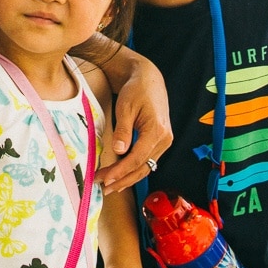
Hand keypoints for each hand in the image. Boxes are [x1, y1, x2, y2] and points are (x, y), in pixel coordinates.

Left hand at [96, 57, 172, 191]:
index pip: (137, 158)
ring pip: (146, 167)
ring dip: (128, 178)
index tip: (105, 178)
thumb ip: (123, 130)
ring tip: (110, 187)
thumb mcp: (126, 107)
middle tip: (103, 187)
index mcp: (157, 131)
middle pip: (143, 167)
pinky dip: (134, 170)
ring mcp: (164, 142)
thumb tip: (119, 151)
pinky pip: (147, 161)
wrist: (149, 79)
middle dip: (122, 180)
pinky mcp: (160, 141)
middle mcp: (164, 139)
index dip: (121, 171)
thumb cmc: (136, 90)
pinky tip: (122, 177)